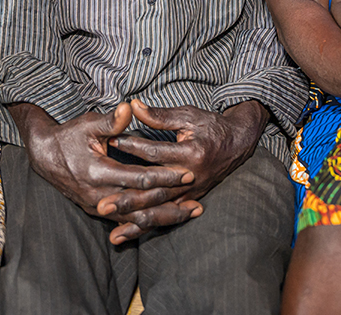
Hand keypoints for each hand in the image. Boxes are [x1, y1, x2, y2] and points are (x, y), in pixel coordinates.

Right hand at [14, 103, 199, 236]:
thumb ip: (111, 120)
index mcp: (97, 173)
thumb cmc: (69, 137)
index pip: (139, 179)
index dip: (164, 177)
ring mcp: (97, 207)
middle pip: (142, 205)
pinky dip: (149, 221)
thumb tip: (130, 108)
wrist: (44, 156)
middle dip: (171, 203)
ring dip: (164, 217)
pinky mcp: (98, 211)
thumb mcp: (88, 124)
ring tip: (190, 213)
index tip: (187, 173)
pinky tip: (167, 219)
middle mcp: (98, 195)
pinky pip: (128, 221)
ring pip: (136, 219)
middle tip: (196, 200)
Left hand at [104, 100, 266, 242]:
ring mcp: (191, 192)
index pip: (156, 153)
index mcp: (191, 154)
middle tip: (101, 204)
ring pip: (159, 209)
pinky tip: (123, 233)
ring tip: (110, 226)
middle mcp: (191, 177)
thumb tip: (132, 106)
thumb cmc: (211, 126)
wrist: (238, 143)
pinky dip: (144, 226)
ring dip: (133, 219)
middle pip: (155, 190)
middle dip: (127, 198)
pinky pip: (164, 217)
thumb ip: (159, 115)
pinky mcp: (189, 200)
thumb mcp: (188, 115)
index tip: (110, 142)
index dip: (132, 147)